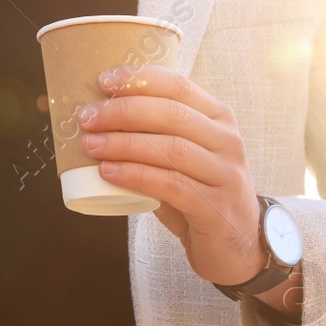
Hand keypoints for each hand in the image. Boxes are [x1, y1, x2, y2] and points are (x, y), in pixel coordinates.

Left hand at [76, 64, 299, 313]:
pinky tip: (109, 173)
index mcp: (219, 119)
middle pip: (171, 114)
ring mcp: (225, 174)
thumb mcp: (185, 158)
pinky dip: (136, 176)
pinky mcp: (215, 208)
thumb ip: (156, 137)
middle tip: (87, 118)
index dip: (138, 80)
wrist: (238, 245)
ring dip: (124, 144)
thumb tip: (99, 120)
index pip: (178, 86)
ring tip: (91, 145)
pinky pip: (171, 185)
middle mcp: (227, 141)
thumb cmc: (201, 195)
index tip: (102, 82)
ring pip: (171, 148)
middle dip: (123, 111)